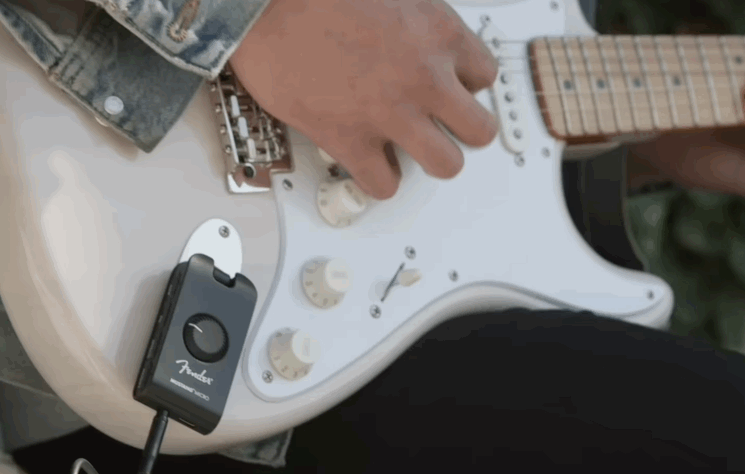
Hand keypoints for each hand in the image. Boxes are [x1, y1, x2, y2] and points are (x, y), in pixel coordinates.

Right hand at [228, 0, 498, 199]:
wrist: (259, 4)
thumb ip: (414, 13)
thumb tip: (414, 28)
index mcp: (438, 32)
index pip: (485, 76)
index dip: (466, 84)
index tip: (451, 86)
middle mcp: (424, 77)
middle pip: (479, 130)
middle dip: (463, 130)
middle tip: (443, 125)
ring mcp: (390, 114)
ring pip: (446, 165)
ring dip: (431, 159)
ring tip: (413, 148)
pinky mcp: (350, 140)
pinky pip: (385, 184)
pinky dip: (379, 179)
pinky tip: (371, 163)